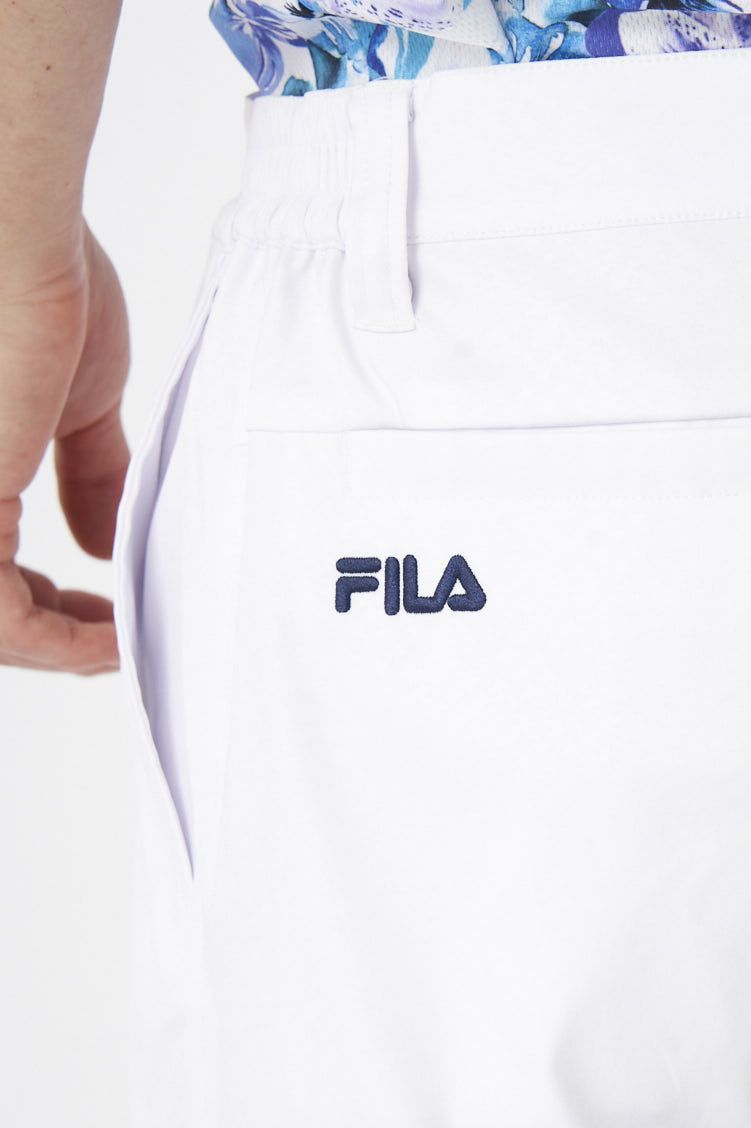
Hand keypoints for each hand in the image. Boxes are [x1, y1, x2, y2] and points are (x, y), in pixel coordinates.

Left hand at [0, 223, 129, 673]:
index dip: (43, 601)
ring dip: (58, 647)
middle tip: (113, 639)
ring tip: (118, 647)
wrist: (15, 236)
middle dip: (50, 632)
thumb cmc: (36, 287)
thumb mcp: (72, 406)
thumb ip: (86, 476)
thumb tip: (102, 540)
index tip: (105, 610)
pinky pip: (2, 619)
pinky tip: (112, 641)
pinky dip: (61, 644)